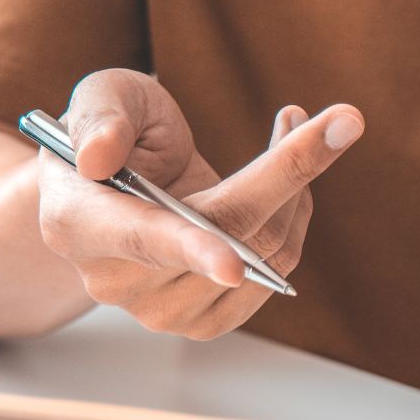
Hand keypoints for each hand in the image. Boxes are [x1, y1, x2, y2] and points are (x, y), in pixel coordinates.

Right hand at [38, 68, 363, 338]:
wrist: (117, 190)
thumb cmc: (112, 136)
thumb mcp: (103, 97)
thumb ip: (100, 116)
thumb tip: (100, 155)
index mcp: (79, 225)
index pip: (145, 240)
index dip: (192, 249)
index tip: (231, 263)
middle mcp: (116, 282)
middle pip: (230, 237)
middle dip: (290, 172)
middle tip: (340, 119)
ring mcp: (162, 312)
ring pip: (265, 254)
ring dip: (296, 187)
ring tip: (291, 130)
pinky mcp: (207, 323)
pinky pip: (275, 272)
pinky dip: (294, 218)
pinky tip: (285, 186)